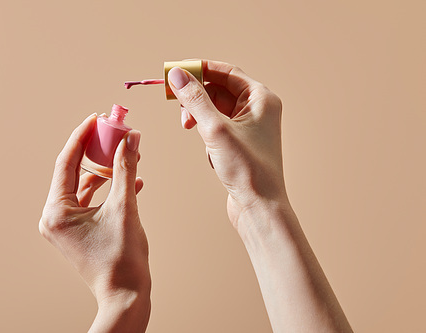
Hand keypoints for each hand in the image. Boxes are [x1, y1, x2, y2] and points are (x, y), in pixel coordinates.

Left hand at [39, 114, 149, 331]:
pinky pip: (91, 201)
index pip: (66, 162)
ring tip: (128, 156)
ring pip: (85, 186)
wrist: (126, 294)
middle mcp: (54, 217)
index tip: (96, 119)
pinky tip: (132, 182)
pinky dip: (108, 190)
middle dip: (97, 153)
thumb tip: (131, 139)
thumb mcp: (125, 207)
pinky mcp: (77, 230)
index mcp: (57, 211)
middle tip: (114, 133)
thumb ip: (126, 169)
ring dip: (106, 171)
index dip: (82, 137)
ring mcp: (65, 225)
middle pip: (75, 172)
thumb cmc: (122, 259)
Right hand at [168, 60, 285, 231]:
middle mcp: (258, 109)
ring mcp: (250, 126)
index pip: (225, 72)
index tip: (174, 73)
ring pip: (215, 110)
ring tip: (197, 135)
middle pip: (218, 90)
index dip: (198, 70)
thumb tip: (176, 74)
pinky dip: (208, 136)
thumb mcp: (216, 129)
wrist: (259, 206)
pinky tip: (213, 155)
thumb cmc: (246, 168)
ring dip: (201, 120)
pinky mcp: (241, 143)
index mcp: (261, 98)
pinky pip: (217, 128)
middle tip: (181, 112)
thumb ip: (195, 99)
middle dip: (197, 100)